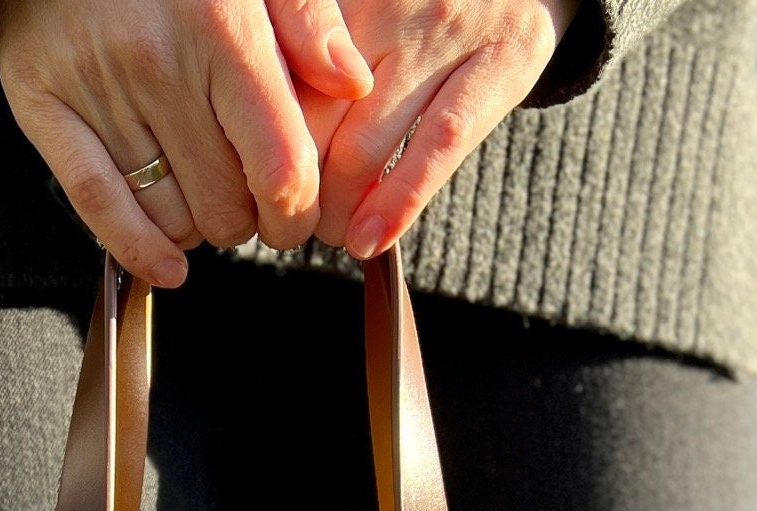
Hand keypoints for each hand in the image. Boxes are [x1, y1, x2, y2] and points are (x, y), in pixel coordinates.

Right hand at [0, 0, 373, 288]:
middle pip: (226, 208)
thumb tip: (353, 85)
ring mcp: (98, 89)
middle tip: (242, 196)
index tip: (296, 216)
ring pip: (171, 217)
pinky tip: (166, 267)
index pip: (280, 168)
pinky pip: (97, 206)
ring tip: (197, 190)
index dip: (297, 214)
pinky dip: (138, 250)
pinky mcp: (45, 106)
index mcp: (221, 30)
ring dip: (194, 227)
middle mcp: (159, 63)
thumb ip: (308, 21)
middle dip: (246, 220)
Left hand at [277, 0, 579, 257]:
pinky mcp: (502, 61)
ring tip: (331, 232)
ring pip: (362, 146)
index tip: (254, 180)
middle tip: (288, 218)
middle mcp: (388, 0)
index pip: (278, 83)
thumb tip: (257, 144)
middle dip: (294, 186)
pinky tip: (368, 241)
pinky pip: (436, 146)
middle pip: (311, 120)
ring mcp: (447, 30)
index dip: (260, 144)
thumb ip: (312, 56)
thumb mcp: (363, 9)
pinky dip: (397, 204)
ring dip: (336, 211)